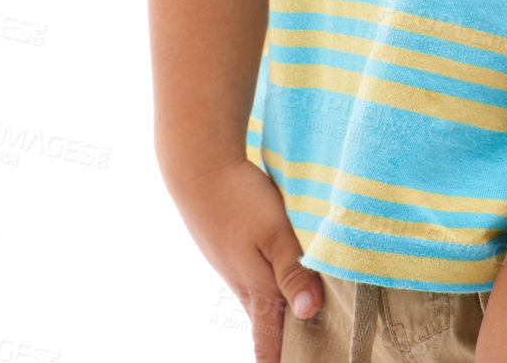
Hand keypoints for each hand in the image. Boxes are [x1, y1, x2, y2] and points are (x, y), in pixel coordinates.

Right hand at [164, 156, 323, 362]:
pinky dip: (264, 284)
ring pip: (256, 297)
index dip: (276, 361)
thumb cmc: (238, 196)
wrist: (196, 164)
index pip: (268, 340)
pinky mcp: (225, 244)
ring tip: (292, 321)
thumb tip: (309, 313)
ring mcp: (229, 263)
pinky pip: (249, 274)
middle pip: (265, 322)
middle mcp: (241, 282)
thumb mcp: (274, 231)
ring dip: (273, 312)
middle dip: (280, 341)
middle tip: (301, 352)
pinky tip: (271, 274)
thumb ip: (293, 270)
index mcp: (257, 287)